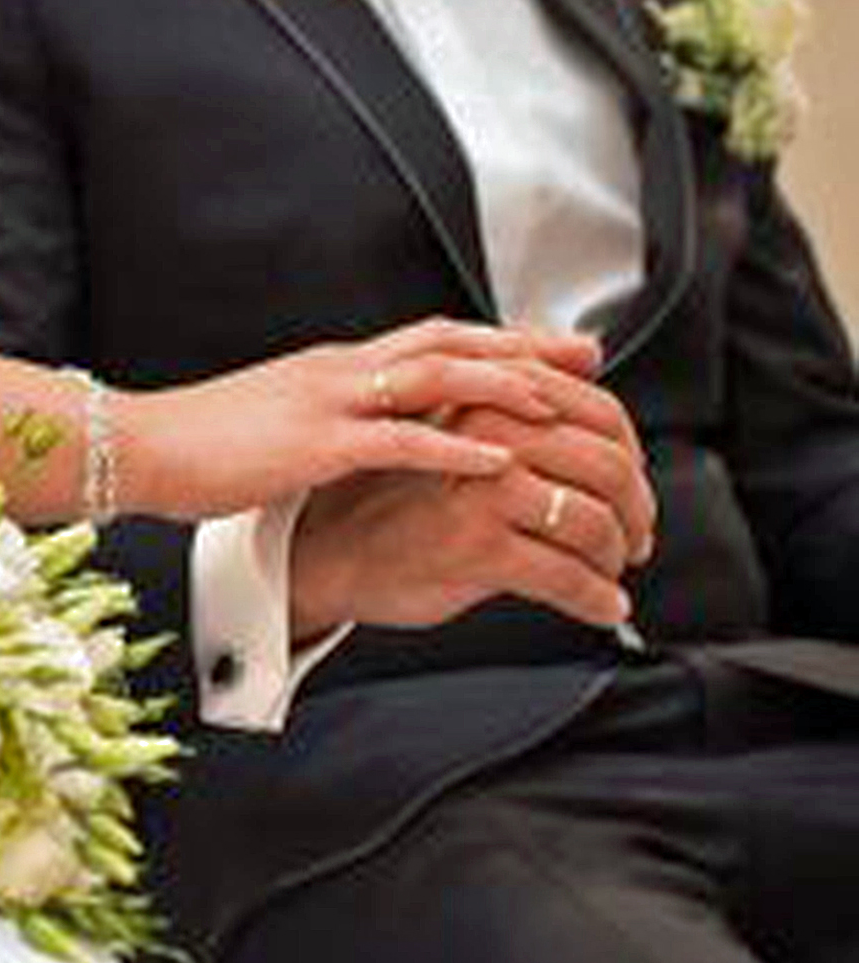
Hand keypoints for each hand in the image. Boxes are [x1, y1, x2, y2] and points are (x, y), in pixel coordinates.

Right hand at [117, 318, 602, 520]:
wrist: (137, 445)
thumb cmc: (196, 442)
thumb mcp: (273, 418)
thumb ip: (323, 415)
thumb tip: (360, 426)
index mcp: (331, 367)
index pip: (429, 338)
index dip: (497, 340)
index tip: (551, 348)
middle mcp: (338, 371)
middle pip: (447, 344)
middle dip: (520, 349)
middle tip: (587, 360)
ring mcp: (326, 403)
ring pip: (432, 380)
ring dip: (500, 388)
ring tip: (559, 404)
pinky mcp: (311, 446)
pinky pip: (396, 441)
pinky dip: (450, 447)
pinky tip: (495, 459)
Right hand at [289, 368, 655, 634]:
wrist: (326, 550)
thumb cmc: (386, 494)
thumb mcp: (445, 425)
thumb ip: (507, 397)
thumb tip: (588, 357)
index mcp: (483, 399)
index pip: (593, 409)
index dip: (631, 450)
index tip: (634, 478)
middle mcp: (484, 436)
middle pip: (605, 464)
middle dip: (636, 508)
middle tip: (636, 533)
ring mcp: (479, 493)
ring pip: (591, 520)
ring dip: (616, 554)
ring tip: (611, 571)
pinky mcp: (474, 548)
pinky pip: (564, 576)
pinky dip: (595, 597)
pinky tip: (600, 604)